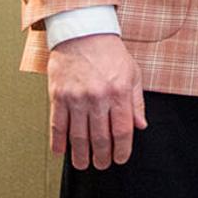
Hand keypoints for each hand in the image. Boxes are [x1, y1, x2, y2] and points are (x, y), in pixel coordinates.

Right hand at [47, 32, 146, 170]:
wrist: (83, 33)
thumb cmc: (110, 53)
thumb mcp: (132, 73)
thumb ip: (137, 101)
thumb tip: (141, 125)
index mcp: (118, 92)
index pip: (122, 130)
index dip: (122, 149)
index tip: (120, 158)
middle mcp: (97, 97)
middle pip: (100, 137)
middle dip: (102, 156)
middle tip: (102, 165)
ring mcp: (76, 98)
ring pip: (78, 136)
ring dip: (80, 154)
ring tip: (83, 164)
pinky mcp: (58, 96)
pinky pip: (57, 125)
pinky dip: (58, 141)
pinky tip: (61, 152)